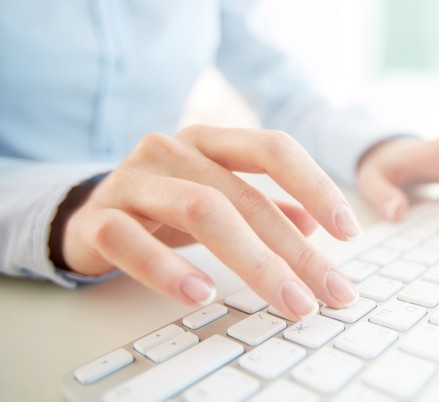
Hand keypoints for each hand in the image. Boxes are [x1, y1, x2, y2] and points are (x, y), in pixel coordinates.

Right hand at [60, 125, 360, 318]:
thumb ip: (265, 206)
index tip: (350, 231)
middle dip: (296, 250)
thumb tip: (316, 225)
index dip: (317, 185)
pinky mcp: (98, 218)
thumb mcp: (219, 199)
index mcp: (210, 142)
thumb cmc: (165, 205)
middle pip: (245, 196)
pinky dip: (168, 270)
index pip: (274, 149)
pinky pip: (132, 241)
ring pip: (200, 211)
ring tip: (287, 300)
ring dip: (253, 261)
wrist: (85, 214)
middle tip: (329, 290)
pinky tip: (202, 294)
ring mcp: (133, 180)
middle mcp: (173, 150)